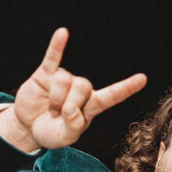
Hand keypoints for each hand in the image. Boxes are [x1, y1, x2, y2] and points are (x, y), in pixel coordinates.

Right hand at [0, 28, 146, 151]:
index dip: (126, 88)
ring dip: (55, 99)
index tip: (142, 79)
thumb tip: (72, 110)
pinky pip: (52, 57)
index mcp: (91, 107)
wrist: (29, 127)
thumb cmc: (51, 132)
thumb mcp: (65, 137)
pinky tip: (63, 33)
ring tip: (50, 108)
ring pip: (64, 80)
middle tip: (58, 116)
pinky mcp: (46, 73)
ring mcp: (63, 80)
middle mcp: (80, 90)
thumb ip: (73, 127)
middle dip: (69, 104)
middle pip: (83, 86)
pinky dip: (57, 45)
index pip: (111, 96)